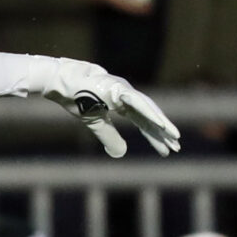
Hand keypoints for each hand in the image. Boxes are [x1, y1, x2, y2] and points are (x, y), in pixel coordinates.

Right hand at [22, 57, 180, 158]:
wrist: (59, 83)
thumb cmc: (74, 98)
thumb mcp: (94, 123)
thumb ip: (109, 136)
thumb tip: (121, 154)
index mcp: (121, 104)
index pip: (143, 122)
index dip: (154, 136)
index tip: (166, 151)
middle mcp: (126, 96)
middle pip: (149, 116)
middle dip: (162, 133)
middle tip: (176, 148)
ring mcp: (123, 90)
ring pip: (148, 109)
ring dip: (162, 124)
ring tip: (175, 137)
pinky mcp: (118, 88)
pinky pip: (138, 102)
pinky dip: (150, 113)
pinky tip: (161, 124)